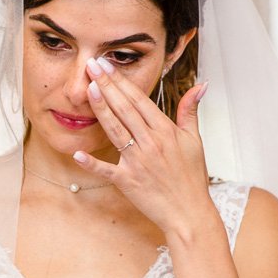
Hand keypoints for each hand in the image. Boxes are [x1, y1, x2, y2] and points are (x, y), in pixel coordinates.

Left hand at [75, 56, 214, 235]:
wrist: (189, 212)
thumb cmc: (191, 177)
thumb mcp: (195, 141)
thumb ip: (190, 112)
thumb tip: (200, 86)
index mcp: (165, 131)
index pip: (139, 100)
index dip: (121, 81)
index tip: (107, 65)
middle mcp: (150, 143)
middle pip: (124, 109)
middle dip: (107, 86)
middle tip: (91, 66)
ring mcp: (137, 162)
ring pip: (115, 130)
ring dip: (101, 109)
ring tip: (87, 89)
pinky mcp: (127, 181)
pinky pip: (106, 169)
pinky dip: (92, 163)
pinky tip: (77, 154)